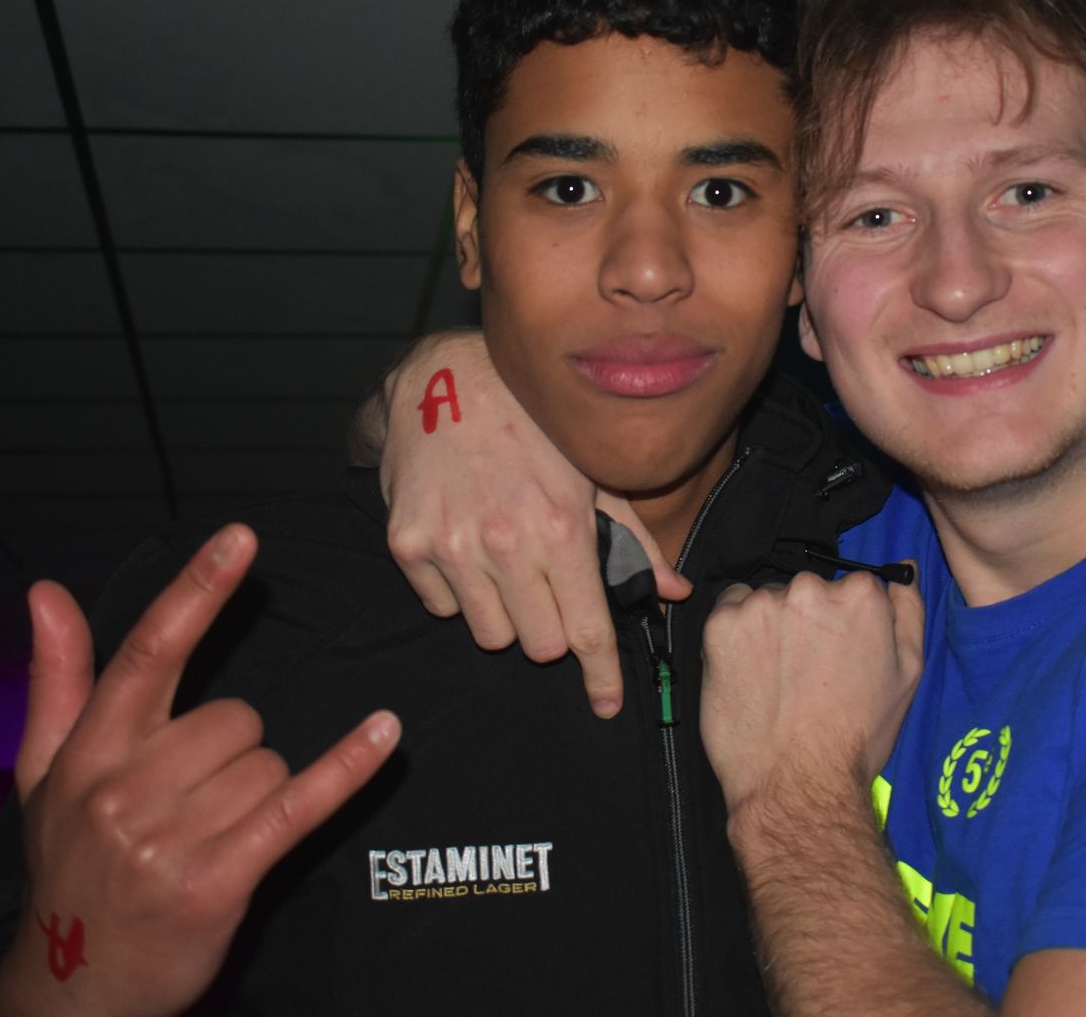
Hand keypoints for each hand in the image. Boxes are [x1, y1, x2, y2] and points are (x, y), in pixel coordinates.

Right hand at [0, 525, 399, 1016]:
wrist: (74, 987)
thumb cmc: (71, 868)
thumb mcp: (45, 775)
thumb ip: (57, 679)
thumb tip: (47, 593)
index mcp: (88, 752)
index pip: (149, 653)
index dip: (198, 591)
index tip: (242, 537)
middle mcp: (124, 788)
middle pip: (236, 718)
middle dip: (232, 752)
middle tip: (194, 802)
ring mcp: (170, 837)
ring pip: (266, 762)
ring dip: (256, 792)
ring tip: (211, 834)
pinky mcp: (218, 879)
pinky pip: (298, 803)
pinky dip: (346, 769)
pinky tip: (383, 734)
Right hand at [379, 329, 687, 717]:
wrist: (446, 380)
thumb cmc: (533, 426)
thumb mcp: (593, 474)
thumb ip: (633, 542)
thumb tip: (675, 591)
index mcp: (562, 528)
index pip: (588, 631)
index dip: (602, 678)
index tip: (607, 705)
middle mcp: (507, 544)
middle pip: (539, 647)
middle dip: (552, 630)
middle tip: (548, 591)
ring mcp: (453, 547)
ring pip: (490, 633)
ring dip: (505, 612)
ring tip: (505, 561)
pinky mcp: (409, 545)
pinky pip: (442, 607)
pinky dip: (458, 591)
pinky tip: (467, 544)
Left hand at [700, 569, 923, 818]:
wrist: (797, 784)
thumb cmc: (857, 736)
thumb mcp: (908, 673)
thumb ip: (908, 611)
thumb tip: (903, 568)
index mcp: (861, 596)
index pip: (852, 588)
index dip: (845, 624)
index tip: (838, 654)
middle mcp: (810, 588)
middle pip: (808, 591)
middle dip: (807, 621)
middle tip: (806, 672)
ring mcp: (762, 605)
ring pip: (768, 601)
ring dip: (770, 626)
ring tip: (776, 678)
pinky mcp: (721, 624)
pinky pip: (730, 612)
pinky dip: (736, 634)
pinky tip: (749, 673)